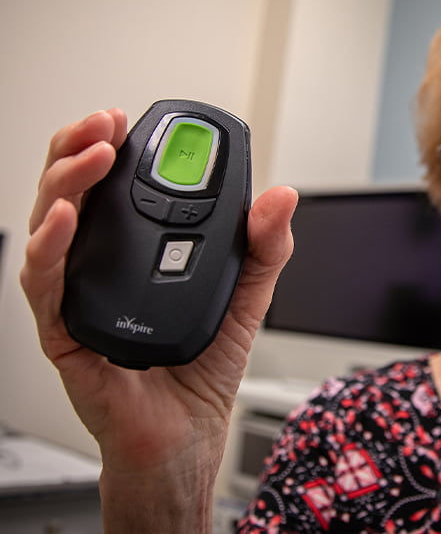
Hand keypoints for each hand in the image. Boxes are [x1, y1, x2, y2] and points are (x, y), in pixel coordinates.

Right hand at [19, 109, 296, 530]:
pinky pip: (44, 284)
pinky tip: (66, 217)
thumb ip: (265, 248)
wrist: (187, 434)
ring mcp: (78, 296)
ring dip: (63, 182)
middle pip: (72, 194)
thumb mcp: (247, 298)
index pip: (113, 187)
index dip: (112, 147)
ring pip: (48, 226)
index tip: (128, 121)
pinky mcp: (66, 332)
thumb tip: (281, 197)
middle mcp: (101, 267)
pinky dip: (49, 247)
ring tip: (92, 153)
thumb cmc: (205, 370)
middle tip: (104, 125)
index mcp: (137, 252)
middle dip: (80, 149)